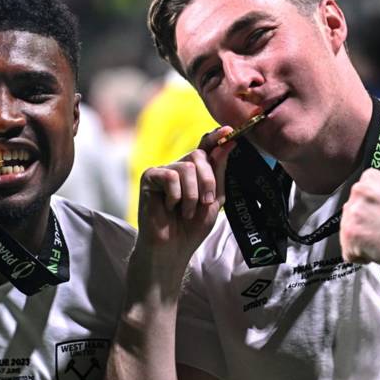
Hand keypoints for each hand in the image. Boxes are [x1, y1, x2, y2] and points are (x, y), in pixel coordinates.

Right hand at [136, 127, 235, 272]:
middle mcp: (179, 167)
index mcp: (196, 172)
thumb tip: (227, 144)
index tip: (230, 130)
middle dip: (207, 180)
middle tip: (206, 202)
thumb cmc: (192, 228)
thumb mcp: (214, 200)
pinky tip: (170, 207)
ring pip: (186, 167)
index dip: (216, 137)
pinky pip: (169, 175)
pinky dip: (176, 195)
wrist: (172, 249)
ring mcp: (163, 171)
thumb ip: (219, 173)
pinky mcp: (149, 177)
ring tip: (185, 211)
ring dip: (192, 194)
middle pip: (198, 155)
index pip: (206, 147)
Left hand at [340, 168, 379, 272]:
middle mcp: (358, 192)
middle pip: (348, 215)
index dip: (370, 212)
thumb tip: (365, 210)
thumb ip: (375, 198)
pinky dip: (361, 257)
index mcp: (369, 179)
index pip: (356, 198)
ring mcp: (353, 213)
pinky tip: (379, 250)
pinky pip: (348, 253)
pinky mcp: (351, 235)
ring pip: (346, 234)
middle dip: (363, 226)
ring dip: (362, 242)